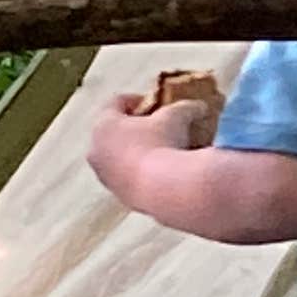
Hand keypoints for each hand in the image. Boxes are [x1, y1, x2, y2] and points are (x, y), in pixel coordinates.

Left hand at [89, 89, 210, 197]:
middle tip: (158, 129)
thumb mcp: (177, 118)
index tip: (154, 105)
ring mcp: (105, 175)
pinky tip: (162, 174)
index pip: (115, 103)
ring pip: (118, 158)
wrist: (164, 189)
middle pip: (113, 132)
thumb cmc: (163, 144)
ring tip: (162, 154)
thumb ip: (186, 108)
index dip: (137, 100)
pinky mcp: (118, 195)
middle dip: (135, 129)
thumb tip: (200, 107)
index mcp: (104, 124)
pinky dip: (140, 173)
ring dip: (136, 153)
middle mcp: (97, 149)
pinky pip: (127, 178)